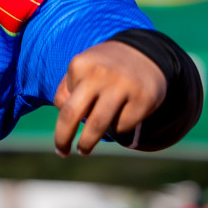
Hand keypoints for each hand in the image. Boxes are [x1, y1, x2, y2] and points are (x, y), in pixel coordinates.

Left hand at [52, 40, 166, 155]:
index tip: (63, 133)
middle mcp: (100, 74)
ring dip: (87, 143)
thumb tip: (62, 112)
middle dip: (63, 138)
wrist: (145, 55)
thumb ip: (66, 91)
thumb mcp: (81, 70)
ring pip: (98, 126)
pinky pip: (122, 126)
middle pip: (73, 114)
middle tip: (62, 152)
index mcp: (81, 65)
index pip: (63, 103)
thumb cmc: (103, 70)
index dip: (62, 120)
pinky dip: (117, 129)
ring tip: (84, 150)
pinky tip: (121, 117)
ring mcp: (123, 86)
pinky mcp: (144, 99)